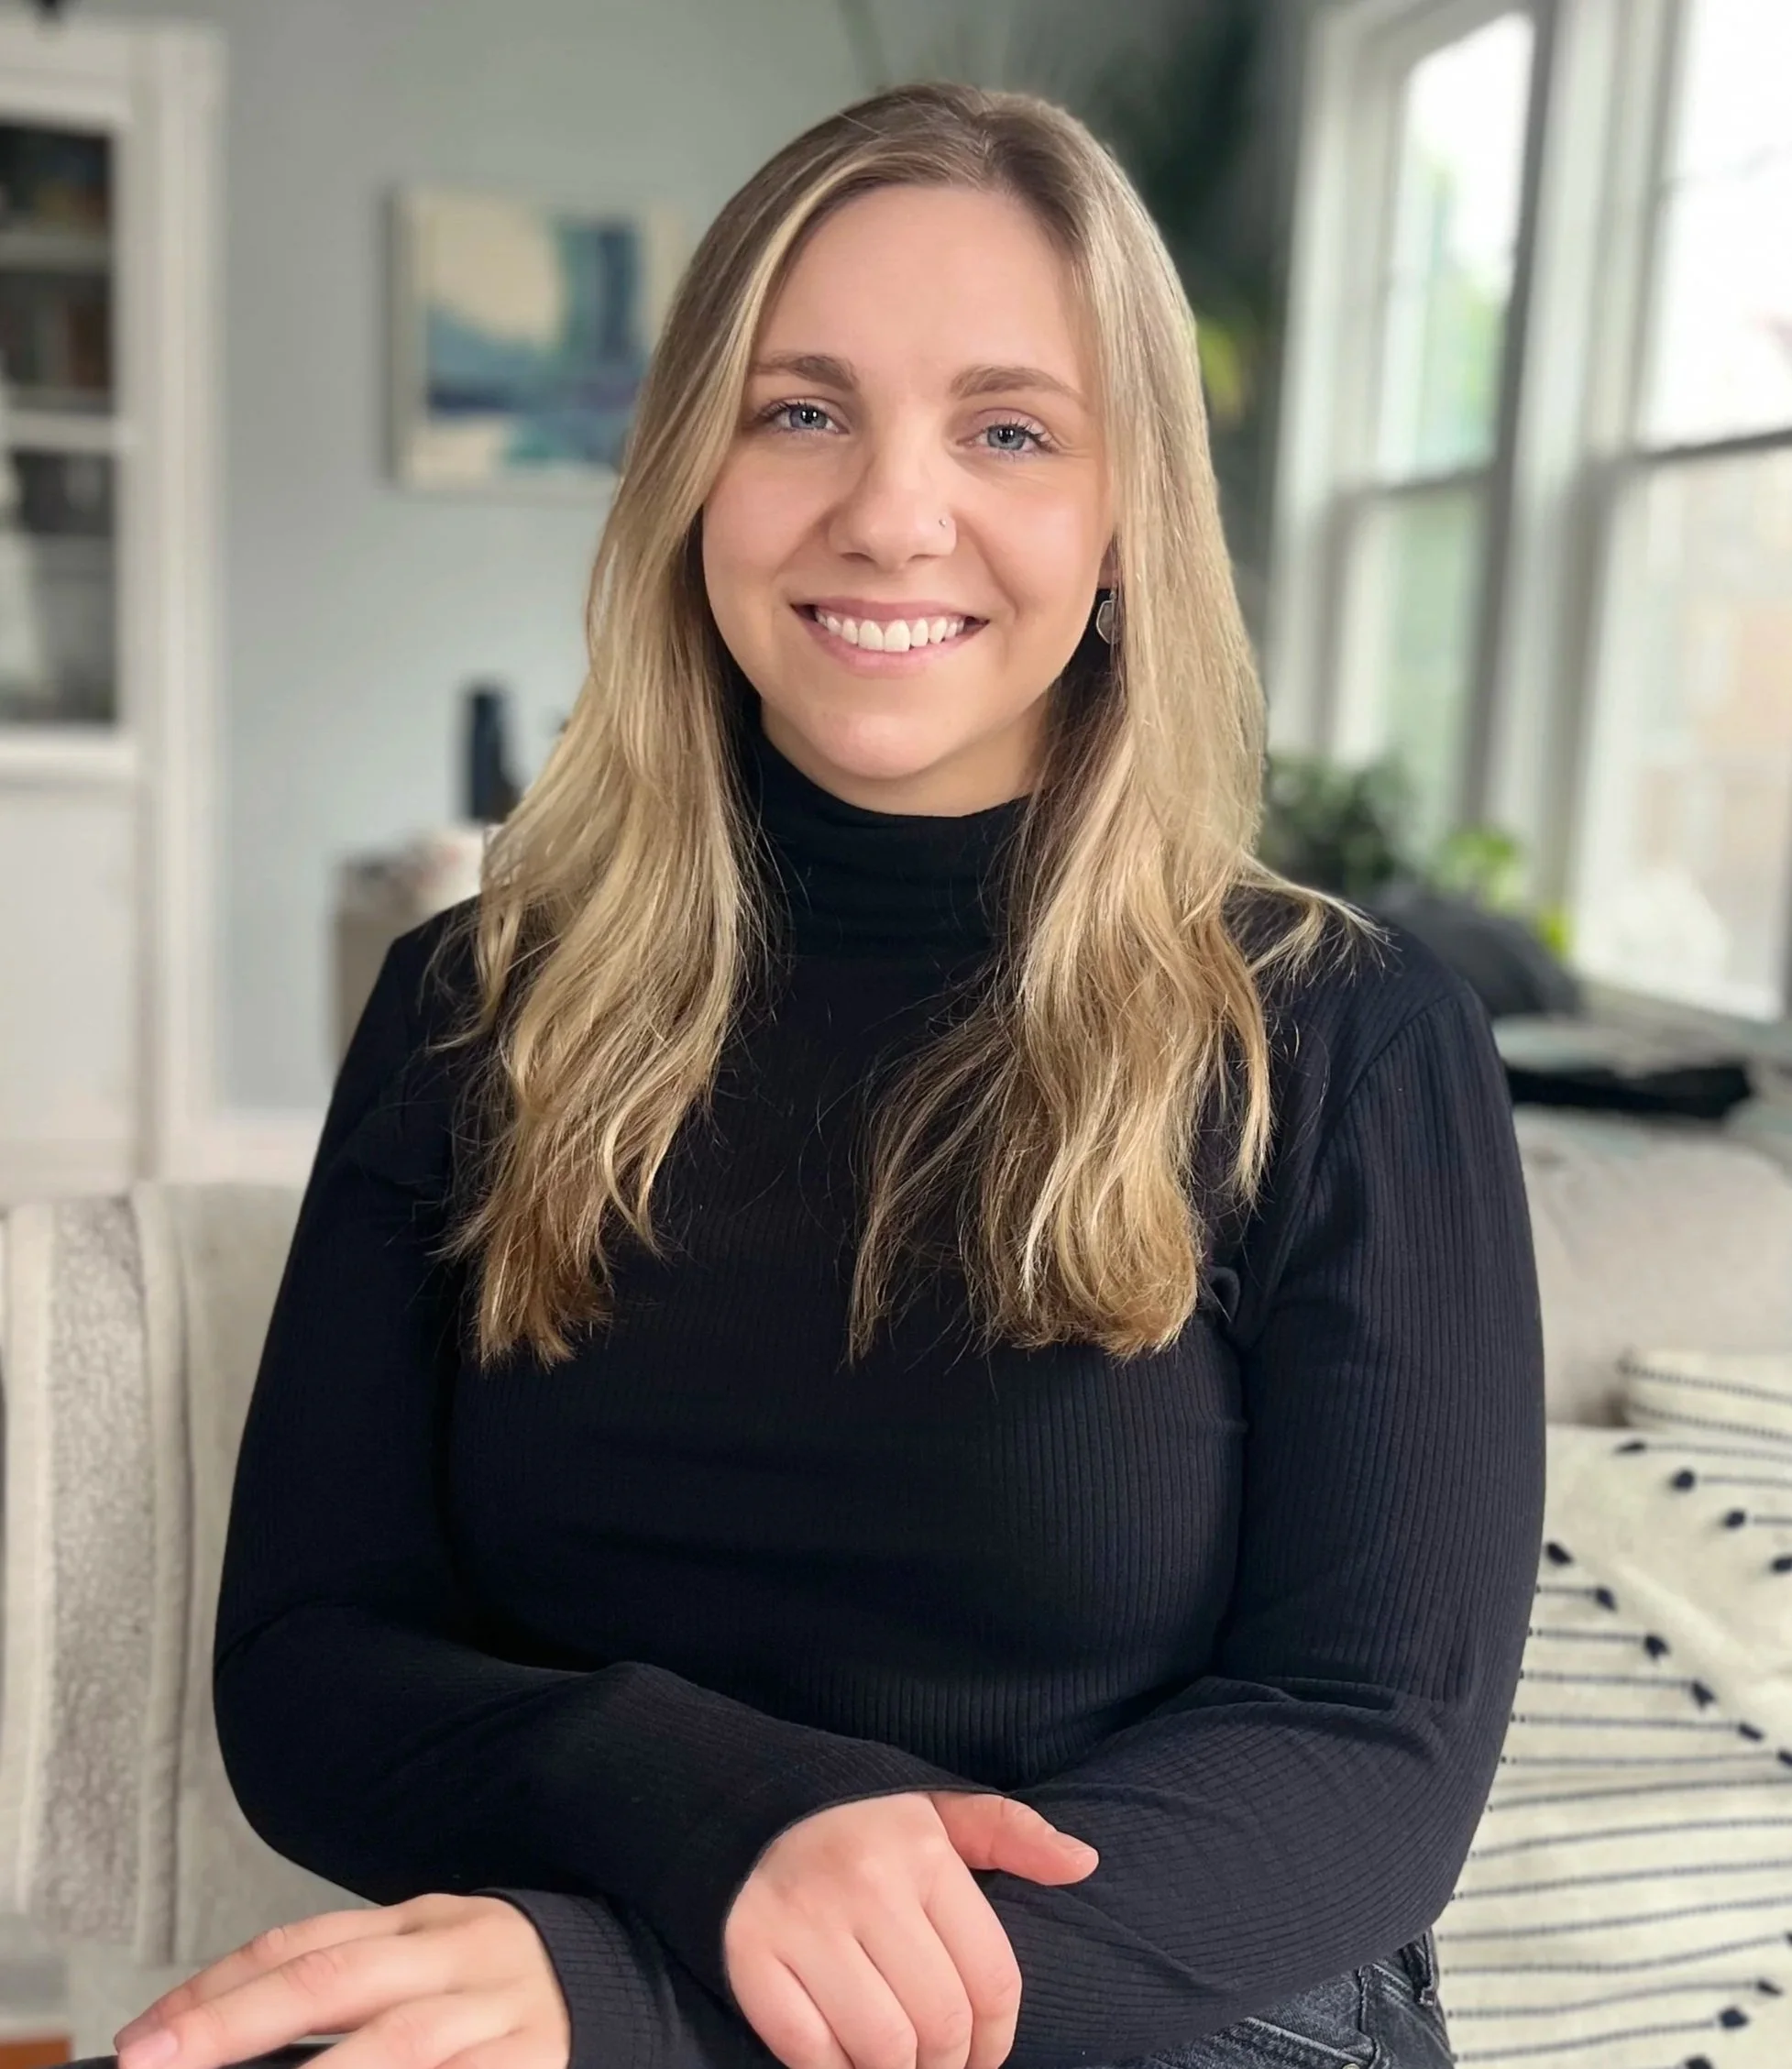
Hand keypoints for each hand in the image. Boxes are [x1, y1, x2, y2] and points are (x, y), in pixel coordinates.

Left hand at [109, 1894, 569, 2068]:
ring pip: (394, 2047)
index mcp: (426, 1924)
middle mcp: (459, 1957)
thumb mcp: (437, 1965)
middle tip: (155, 2061)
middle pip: (333, 1979)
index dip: (219, 1988)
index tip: (146, 2038)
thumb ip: (357, 1989)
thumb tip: (234, 2039)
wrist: (644, 1979)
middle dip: (235, 2023)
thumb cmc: (511, 1990)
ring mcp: (501, 2016)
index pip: (304, 1944)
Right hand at [723, 1789, 1097, 2068]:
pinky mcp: (749, 1954)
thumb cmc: (854, 1820)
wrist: (736, 1799)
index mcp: (924, 1851)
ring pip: (882, 2048)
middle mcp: (867, 1883)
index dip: (998, 2041)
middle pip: (941, 2025)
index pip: (992, 1979)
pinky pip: (810, 2053)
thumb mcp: (934, 1811)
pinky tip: (842, 2061)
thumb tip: (1084, 1863)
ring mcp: (805, 1920)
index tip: (982, 2059)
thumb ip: (1011, 1834)